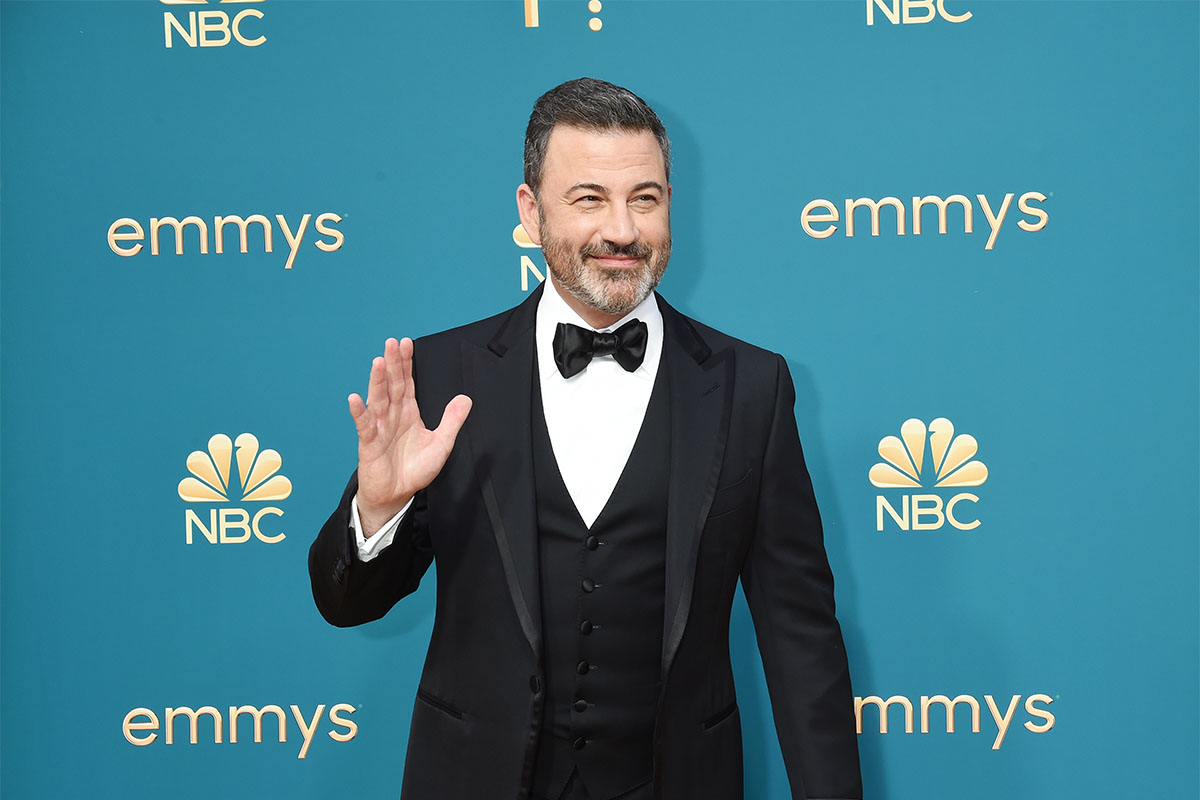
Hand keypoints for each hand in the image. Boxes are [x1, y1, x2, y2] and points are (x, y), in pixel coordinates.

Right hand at [348, 337, 471, 536]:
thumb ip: (452, 420)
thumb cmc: (415, 469)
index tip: (407, 343)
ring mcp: (379, 427)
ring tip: (377, 362)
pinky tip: (355, 399)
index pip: (407, 382)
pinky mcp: (369, 443)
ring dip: (376, 381)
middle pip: (392, 385)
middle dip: (392, 364)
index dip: (407, 363)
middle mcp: (392, 415)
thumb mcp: (441, 443)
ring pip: (378, 400)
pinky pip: (364, 425)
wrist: (397, 495)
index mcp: (408, 412)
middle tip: (392, 343)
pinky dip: (359, 412)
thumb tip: (465, 398)